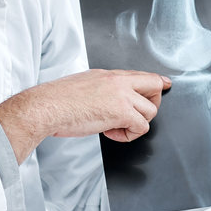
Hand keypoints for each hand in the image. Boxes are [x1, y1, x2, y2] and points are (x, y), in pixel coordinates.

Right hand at [0, 70, 170, 160]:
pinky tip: (111, 133)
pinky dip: (128, 135)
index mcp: (107, 75)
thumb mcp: (80, 86)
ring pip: (150, 111)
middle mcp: (117, 81)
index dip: (156, 83)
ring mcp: (121, 95)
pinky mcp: (121, 112)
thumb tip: (104, 103)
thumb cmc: (54, 101)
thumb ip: (99, 90)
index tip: (164, 85)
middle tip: (137, 116)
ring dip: (136, 124)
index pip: (140, 75)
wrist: (45, 107)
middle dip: (153, 104)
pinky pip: (141, 127)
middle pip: (155, 86)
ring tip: (115, 128)